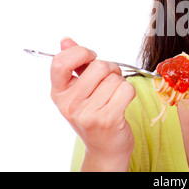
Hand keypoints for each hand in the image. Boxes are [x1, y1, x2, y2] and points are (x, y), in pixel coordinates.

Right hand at [50, 38, 135, 170]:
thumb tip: (66, 40)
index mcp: (59, 93)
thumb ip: (74, 64)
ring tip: (114, 96)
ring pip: (115, 78)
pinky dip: (129, 92)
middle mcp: (69, 104)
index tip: (90, 57)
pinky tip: (122, 102)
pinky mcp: (107, 119)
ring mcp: (87, 114)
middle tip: (109, 81)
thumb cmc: (94, 115)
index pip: (60, 62)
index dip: (81, 53)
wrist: (105, 148)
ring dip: (120, 83)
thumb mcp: (78, 91)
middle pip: (98, 66)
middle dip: (110, 69)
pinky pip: (126, 89)